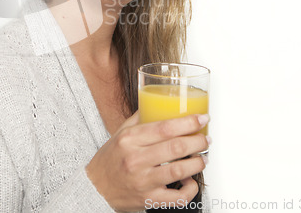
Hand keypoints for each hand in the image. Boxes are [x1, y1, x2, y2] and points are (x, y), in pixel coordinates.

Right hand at [85, 112, 209, 211]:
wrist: (95, 189)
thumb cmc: (110, 159)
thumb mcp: (120, 133)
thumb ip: (140, 118)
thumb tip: (158, 102)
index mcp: (129, 139)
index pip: (164, 127)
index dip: (188, 122)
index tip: (202, 118)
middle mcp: (135, 159)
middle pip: (176, 147)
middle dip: (198, 141)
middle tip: (205, 138)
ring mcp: (143, 181)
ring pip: (179, 170)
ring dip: (198, 162)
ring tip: (203, 157)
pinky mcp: (148, 199)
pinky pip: (177, 197)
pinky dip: (190, 189)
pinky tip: (191, 181)